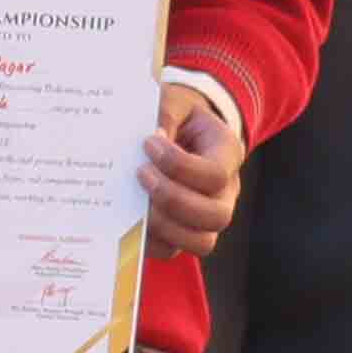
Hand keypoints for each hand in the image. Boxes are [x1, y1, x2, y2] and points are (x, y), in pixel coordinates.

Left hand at [142, 77, 250, 252]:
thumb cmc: (178, 115)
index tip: (148, 142)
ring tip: (134, 201)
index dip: (178, 165)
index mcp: (226, 155)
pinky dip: (148, 240)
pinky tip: (125, 216)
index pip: (213, 174)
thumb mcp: (175, 101)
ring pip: (201, 242)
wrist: (181, 128)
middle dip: (172, 199)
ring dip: (163, 226)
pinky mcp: (183, 232)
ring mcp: (206, 216)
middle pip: (215, 216)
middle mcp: (225, 192)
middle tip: (139, 173)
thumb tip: (150, 133)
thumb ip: (165, 110)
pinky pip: (172, 251)